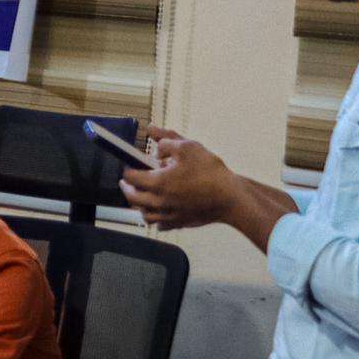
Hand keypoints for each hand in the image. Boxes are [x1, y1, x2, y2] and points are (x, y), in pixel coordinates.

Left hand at [120, 127, 237, 230]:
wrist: (232, 198)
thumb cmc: (211, 173)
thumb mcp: (188, 147)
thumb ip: (166, 140)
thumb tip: (152, 134)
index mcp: (157, 182)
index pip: (131, 177)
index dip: (127, 169)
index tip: (127, 165)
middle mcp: (159, 201)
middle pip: (133, 198)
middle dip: (127, 188)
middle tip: (126, 182)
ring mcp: (169, 215)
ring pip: (145, 214)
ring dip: (139, 205)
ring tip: (140, 197)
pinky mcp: (180, 223)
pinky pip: (161, 224)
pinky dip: (156, 219)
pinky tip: (160, 211)